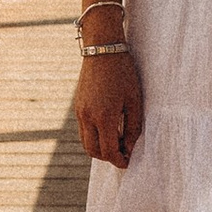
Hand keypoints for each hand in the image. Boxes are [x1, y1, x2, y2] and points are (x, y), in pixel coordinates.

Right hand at [74, 42, 143, 168]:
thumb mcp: (134, 100)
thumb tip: (130, 147)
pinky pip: (83, 130)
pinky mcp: (77, 106)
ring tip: (116, 142)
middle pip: (93, 151)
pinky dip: (93, 136)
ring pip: (85, 142)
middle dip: (108, 158)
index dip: (119, 160)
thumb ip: (133, 127)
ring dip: (99, 148)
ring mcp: (79, 112)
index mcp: (104, 117)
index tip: (128, 162)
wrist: (102, 49)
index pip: (109, 151)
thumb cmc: (123, 73)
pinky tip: (107, 129)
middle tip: (123, 154)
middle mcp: (88, 117)